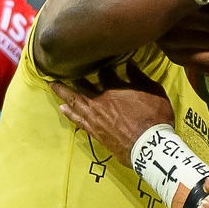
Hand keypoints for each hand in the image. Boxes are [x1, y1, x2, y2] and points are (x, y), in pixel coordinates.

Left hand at [53, 67, 174, 159]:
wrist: (150, 147)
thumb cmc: (155, 118)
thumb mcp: (154, 92)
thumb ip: (139, 77)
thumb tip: (129, 63)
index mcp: (115, 88)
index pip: (104, 72)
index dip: (102, 66)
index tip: (101, 61)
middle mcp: (100, 101)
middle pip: (82, 85)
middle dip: (73, 76)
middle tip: (61, 67)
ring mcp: (95, 117)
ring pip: (74, 101)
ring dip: (63, 92)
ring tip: (52, 85)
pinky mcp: (95, 132)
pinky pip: (77, 120)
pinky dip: (69, 113)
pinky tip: (62, 108)